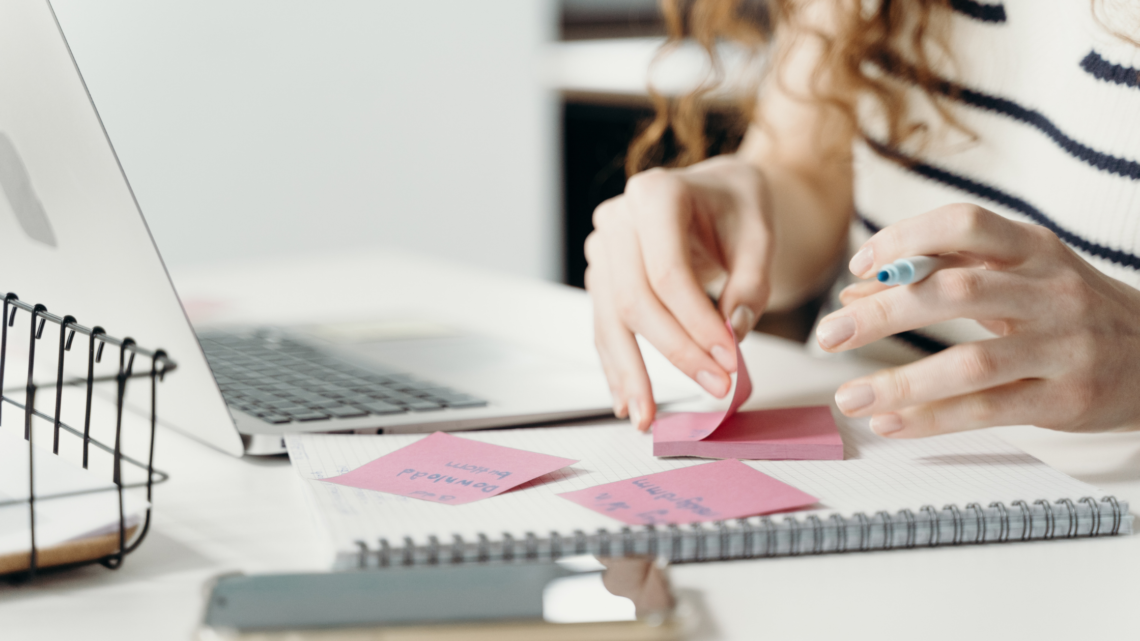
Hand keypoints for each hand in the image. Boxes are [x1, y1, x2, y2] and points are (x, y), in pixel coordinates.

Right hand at [585, 156, 773, 430]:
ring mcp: (602, 250)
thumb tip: (733, 331)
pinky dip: (616, 367)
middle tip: (715, 387)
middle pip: (634, 300)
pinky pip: (605, 327)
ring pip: (610, 320)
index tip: (729, 360)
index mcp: (654, 194)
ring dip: (630, 374)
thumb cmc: (735, 205)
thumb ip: (752, 281)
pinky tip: (626, 400)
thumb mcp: (759, 230)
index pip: (668, 273)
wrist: (712, 192)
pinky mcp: (601, 278)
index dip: (697, 323)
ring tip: (647, 417)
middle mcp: (617, 219)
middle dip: (675, 352)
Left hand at [819, 204, 1139, 436]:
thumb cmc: (1070, 308)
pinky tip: (892, 422)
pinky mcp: (1066, 398)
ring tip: (849, 397)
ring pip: (970, 362)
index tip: (859, 266)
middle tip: (827, 336)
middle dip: (882, 315)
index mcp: (1033, 249)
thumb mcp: (1017, 275)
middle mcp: (1049, 291)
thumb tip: (856, 295)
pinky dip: (933, 419)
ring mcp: (1063, 346)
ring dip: (900, 382)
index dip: (905, 240)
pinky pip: (989, 410)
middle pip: (954, 293)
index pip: (963, 224)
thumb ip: (940, 274)